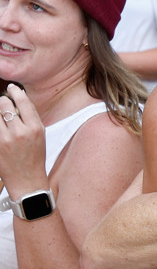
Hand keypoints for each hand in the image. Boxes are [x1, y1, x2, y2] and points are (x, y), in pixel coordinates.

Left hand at [0, 84, 48, 198]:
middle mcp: (20, 132)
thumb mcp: (40, 136)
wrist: (27, 180)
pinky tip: (2, 128)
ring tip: (3, 120)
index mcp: (35, 128)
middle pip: (4, 104)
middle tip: (5, 107)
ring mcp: (5, 139)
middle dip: (3, 103)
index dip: (15, 92)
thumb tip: (19, 98)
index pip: (23, 101)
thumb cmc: (34, 157)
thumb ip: (31, 117)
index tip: (12, 88)